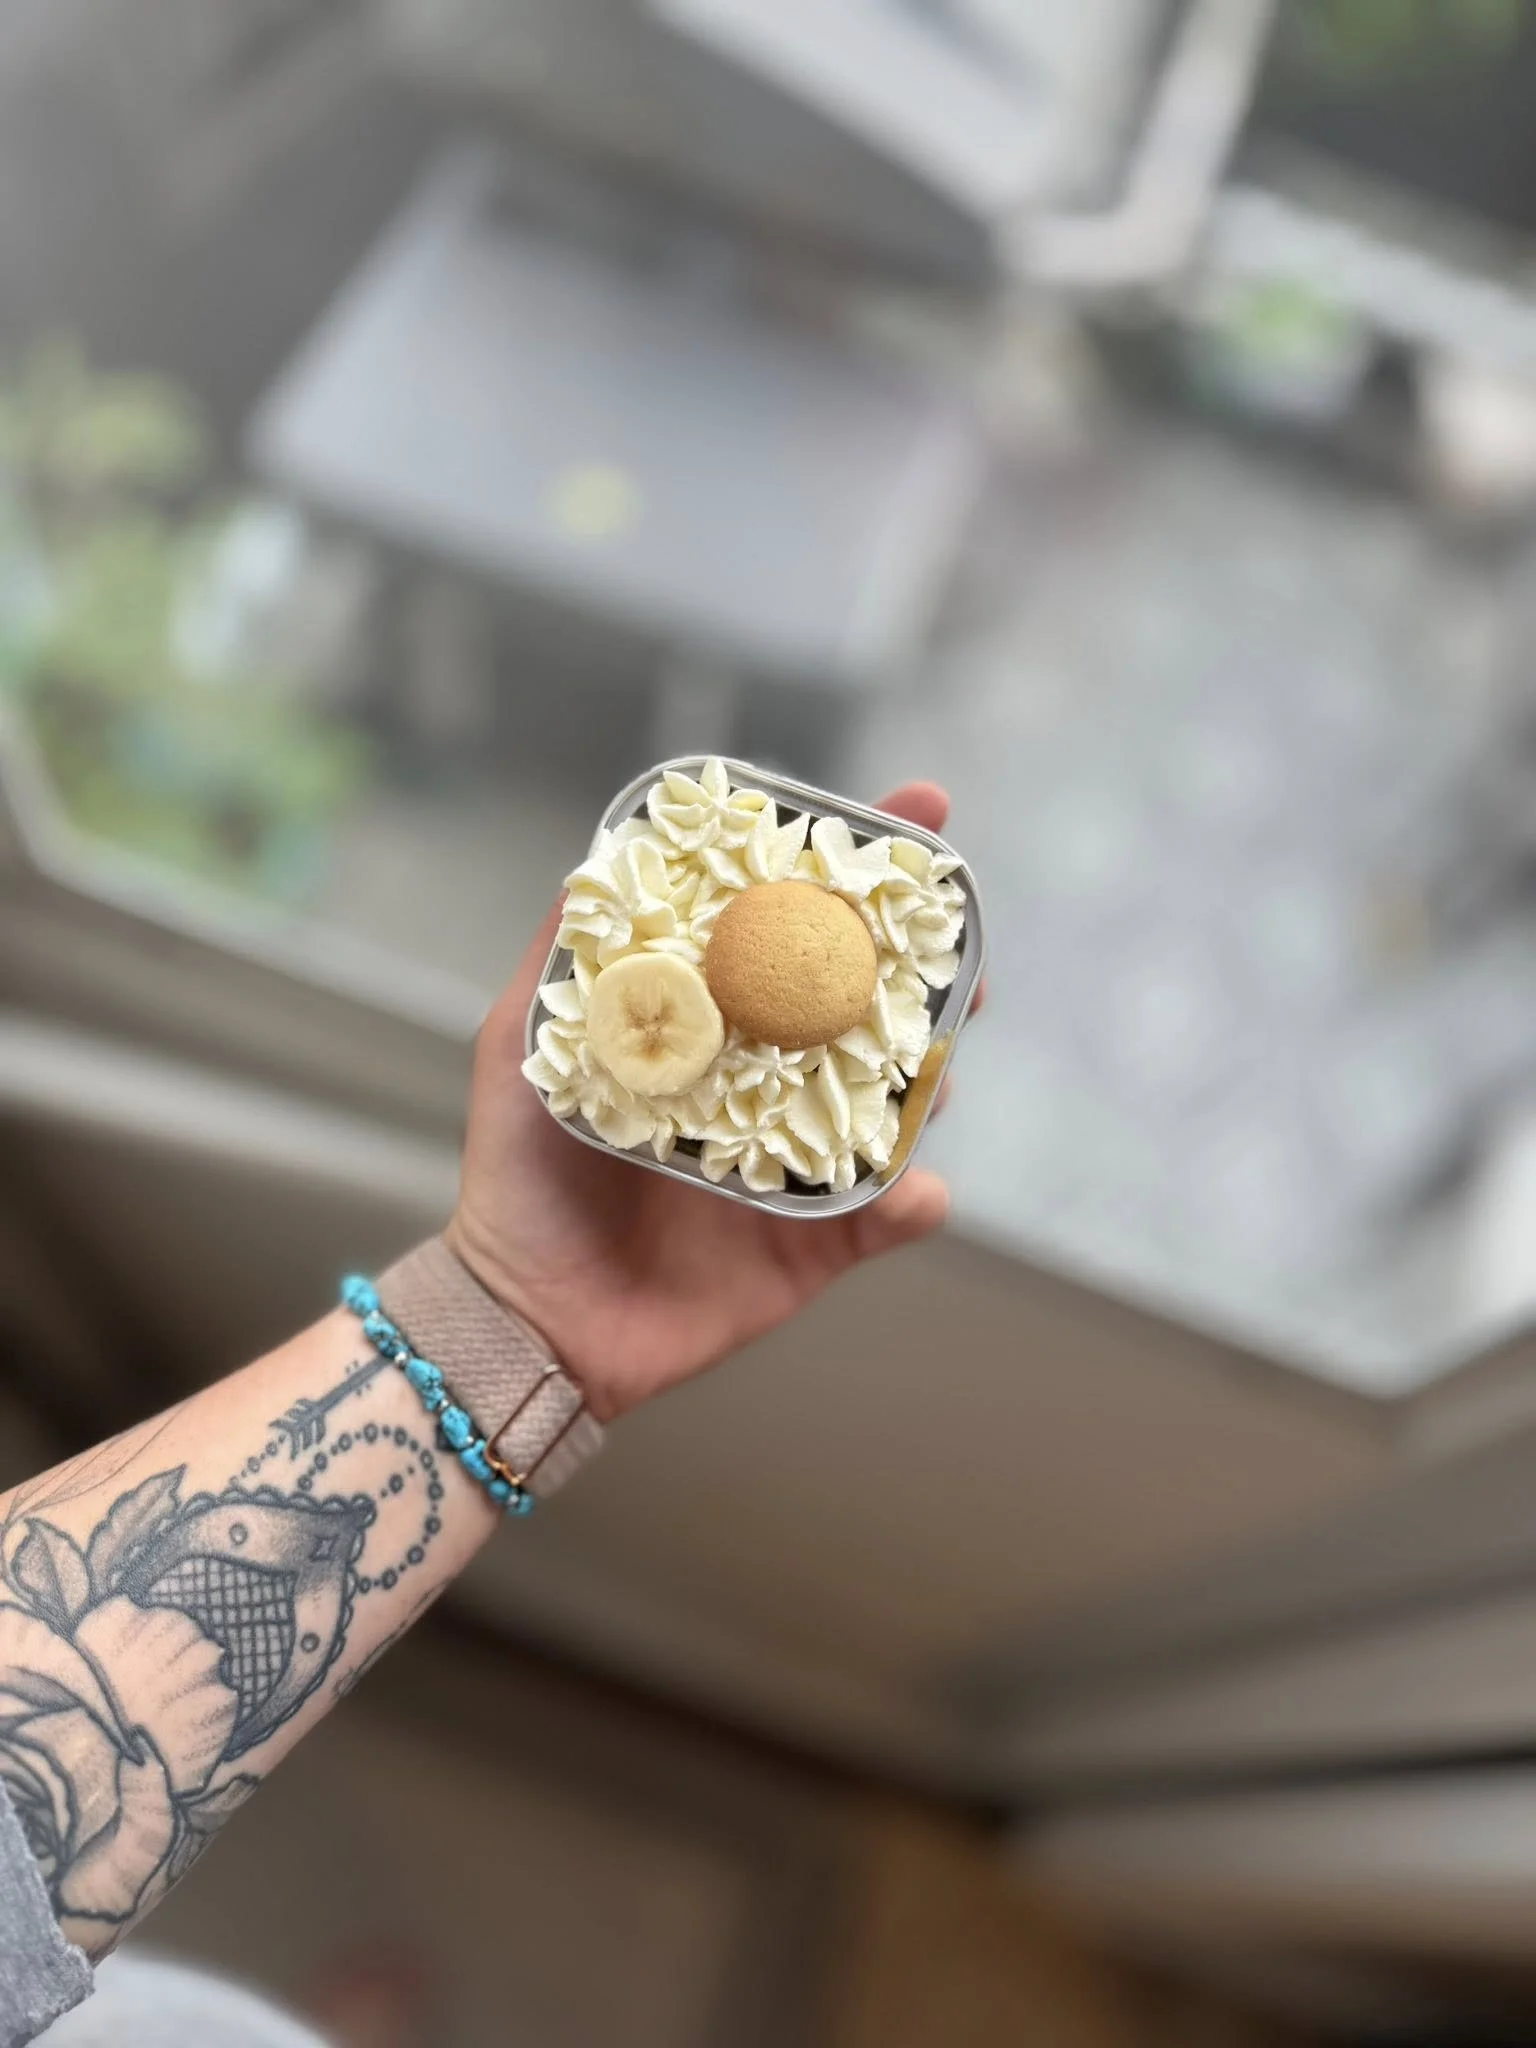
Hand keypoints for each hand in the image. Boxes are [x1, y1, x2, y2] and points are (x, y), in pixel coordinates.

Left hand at [445, 783, 957, 1419]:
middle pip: (871, 1009)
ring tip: (939, 1052)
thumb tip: (591, 866)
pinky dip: (913, 1201)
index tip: (914, 812)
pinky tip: (914, 1187)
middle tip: (959, 941)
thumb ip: (561, 962)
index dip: (854, 875)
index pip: (793, 935)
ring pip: (896, 1102)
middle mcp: (768, 1083)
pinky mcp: (815, 1246)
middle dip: (931, 966)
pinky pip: (887, 1216)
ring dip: (933, 1073)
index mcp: (716, 1028)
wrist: (527, 1319)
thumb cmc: (520, 1180)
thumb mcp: (521, 1049)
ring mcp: (800, 1163)